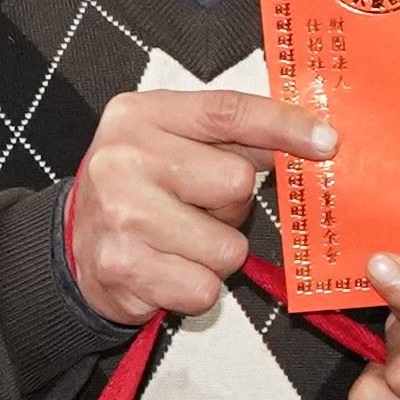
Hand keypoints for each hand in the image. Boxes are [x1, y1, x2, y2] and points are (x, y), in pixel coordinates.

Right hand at [61, 84, 327, 326]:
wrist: (71, 250)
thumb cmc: (139, 191)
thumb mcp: (170, 144)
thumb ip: (231, 138)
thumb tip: (313, 141)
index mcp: (140, 115)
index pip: (227, 112)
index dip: (284, 126)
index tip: (328, 143)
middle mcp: (123, 159)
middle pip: (235, 183)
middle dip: (231, 206)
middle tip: (198, 208)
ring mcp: (119, 215)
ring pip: (226, 246)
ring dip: (215, 254)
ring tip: (179, 242)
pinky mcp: (122, 268)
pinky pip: (204, 288)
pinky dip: (196, 288)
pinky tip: (167, 271)